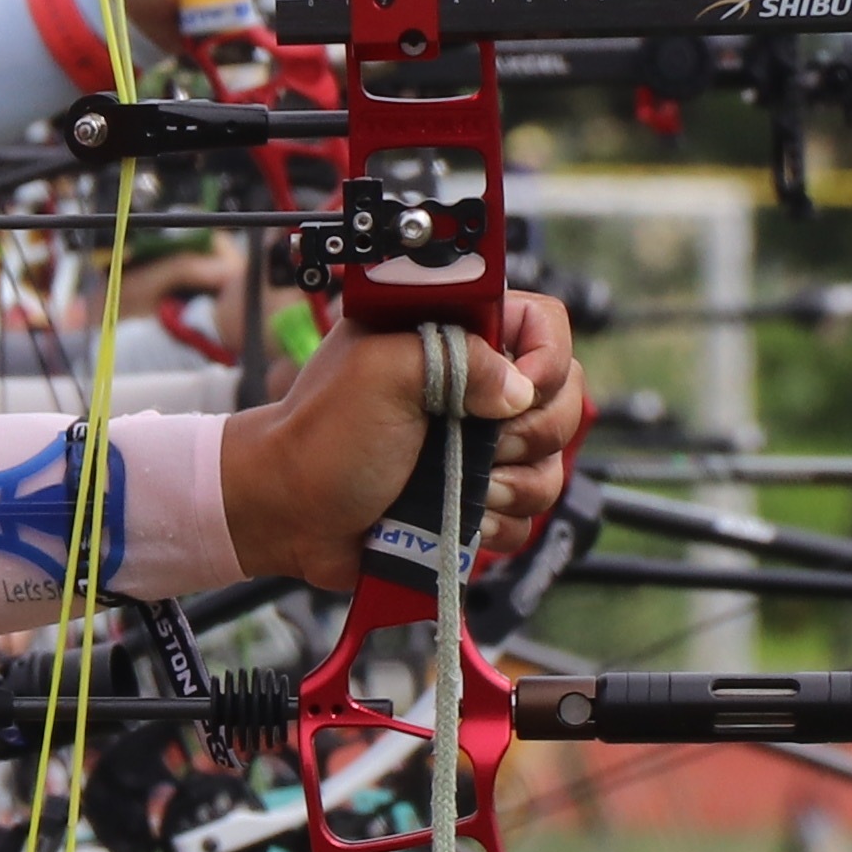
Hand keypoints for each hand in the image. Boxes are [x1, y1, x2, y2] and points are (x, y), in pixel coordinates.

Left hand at [217, 289, 585, 591]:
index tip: (512, 392)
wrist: (287, 512)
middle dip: (529, 433)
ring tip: (464, 490)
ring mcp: (479, 449)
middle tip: (480, 444)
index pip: (544, 326)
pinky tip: (459, 521)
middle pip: (563, 400)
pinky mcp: (475, 501)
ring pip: (552, 465)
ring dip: (513, 485)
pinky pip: (527, 517)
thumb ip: (456, 356)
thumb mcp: (381, 368)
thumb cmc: (320, 436)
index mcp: (456, 339)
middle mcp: (476, 390)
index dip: (545, 359)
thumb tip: (519, 389)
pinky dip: (501, 525)